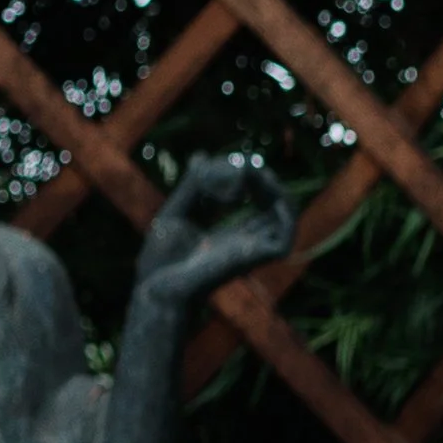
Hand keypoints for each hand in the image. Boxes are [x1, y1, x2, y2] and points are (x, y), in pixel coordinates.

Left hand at [136, 152, 296, 297]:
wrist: (157, 287)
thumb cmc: (160, 258)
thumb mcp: (176, 209)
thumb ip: (193, 184)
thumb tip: (202, 156)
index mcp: (228, 233)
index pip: (254, 199)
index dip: (244, 175)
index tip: (217, 171)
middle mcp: (244, 242)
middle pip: (274, 203)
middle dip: (263, 178)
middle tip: (243, 169)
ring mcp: (249, 252)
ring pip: (285, 216)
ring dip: (276, 189)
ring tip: (254, 176)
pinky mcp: (252, 260)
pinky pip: (285, 238)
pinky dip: (282, 211)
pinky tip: (259, 195)